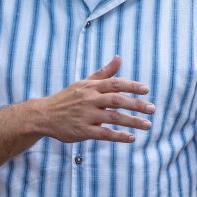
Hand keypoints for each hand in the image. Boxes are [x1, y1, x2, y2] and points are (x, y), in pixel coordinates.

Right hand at [36, 56, 153, 142]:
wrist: (44, 115)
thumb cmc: (68, 98)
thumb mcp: (84, 83)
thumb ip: (104, 73)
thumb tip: (119, 58)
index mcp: (91, 87)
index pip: (115, 84)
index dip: (132, 86)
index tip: (146, 90)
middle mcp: (90, 99)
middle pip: (117, 100)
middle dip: (136, 104)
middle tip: (152, 109)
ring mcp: (86, 116)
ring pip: (113, 118)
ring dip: (132, 121)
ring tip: (147, 125)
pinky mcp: (83, 131)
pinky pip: (104, 134)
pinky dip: (119, 136)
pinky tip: (131, 138)